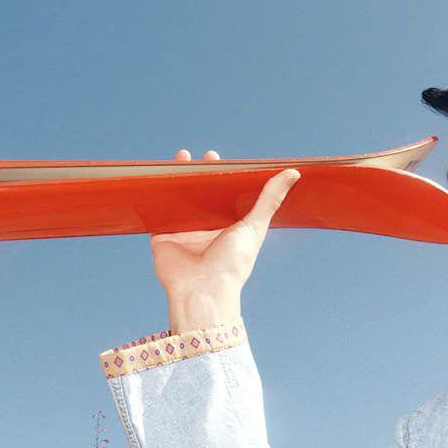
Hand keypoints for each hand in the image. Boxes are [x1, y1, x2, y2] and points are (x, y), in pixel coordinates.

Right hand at [151, 147, 300, 333]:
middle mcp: (204, 227)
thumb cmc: (233, 264)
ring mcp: (182, 231)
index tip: (215, 158)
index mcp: (226, 225)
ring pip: (177, 199)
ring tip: (177, 160)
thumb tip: (294, 173)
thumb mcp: (254, 226)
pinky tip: (153, 180)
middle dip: (196, 174)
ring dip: (175, 181)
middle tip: (197, 157)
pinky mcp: (162, 237)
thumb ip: (270, 199)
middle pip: (198, 194)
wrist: (203, 290)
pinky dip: (154, 197)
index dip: (218, 175)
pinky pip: (157, 212)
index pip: (221, 194)